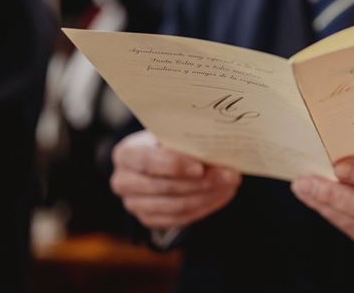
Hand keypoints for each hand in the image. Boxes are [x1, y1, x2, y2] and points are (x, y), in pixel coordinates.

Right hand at [110, 130, 240, 228]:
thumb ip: (186, 140)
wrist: (158, 159)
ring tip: (230, 184)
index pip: (147, 161)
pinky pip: (180, 218)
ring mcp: (134, 204)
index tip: (200, 166)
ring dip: (207, 196)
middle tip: (229, 175)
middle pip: (164, 187)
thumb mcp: (171, 134)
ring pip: (175, 206)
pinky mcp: (149, 219)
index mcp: (126, 154)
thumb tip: (215, 146)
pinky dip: (204, 207)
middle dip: (201, 182)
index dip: (174, 165)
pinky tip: (221, 195)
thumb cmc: (167, 141)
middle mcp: (124, 181)